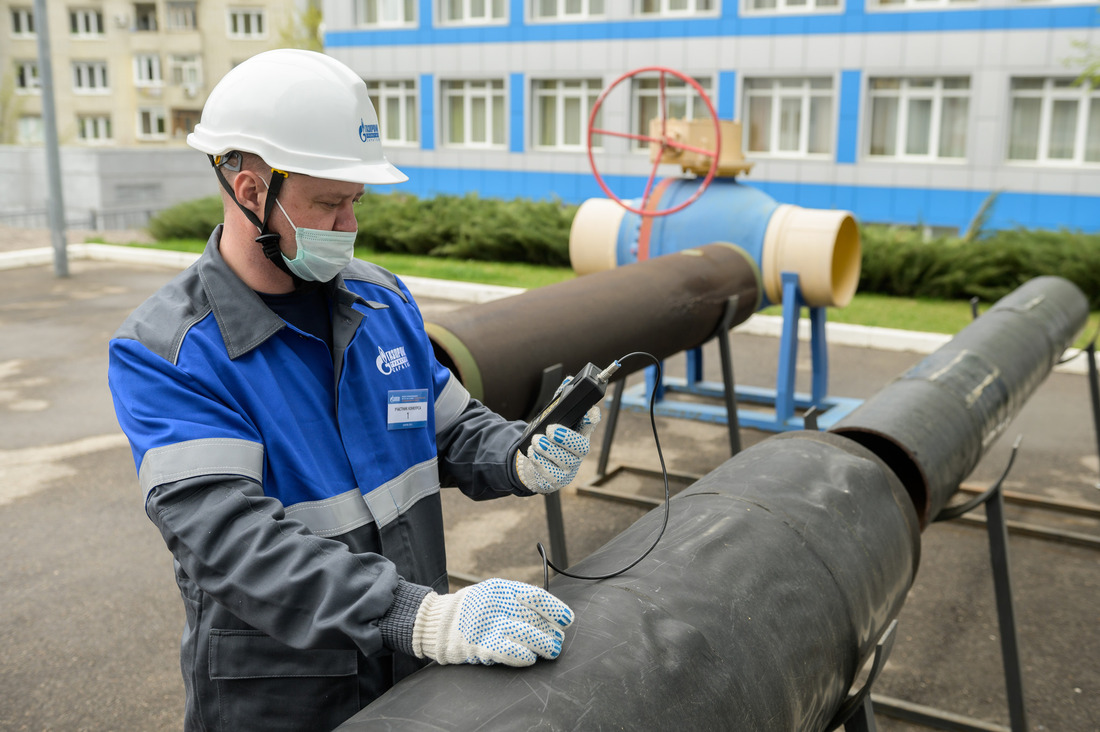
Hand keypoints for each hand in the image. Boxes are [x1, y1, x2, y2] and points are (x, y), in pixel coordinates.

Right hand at [411, 578, 573, 665]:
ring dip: (544, 645)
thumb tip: (552, 614)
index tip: (566, 620)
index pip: (536, 596)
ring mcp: (488, 626)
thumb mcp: (496, 594)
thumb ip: (520, 600)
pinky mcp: (481, 646)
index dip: (555, 609)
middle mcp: (496, 605)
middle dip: (551, 631)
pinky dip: (524, 656)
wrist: (440, 623)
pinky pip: (509, 652)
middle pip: (535, 618)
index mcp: (502, 590)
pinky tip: (530, 658)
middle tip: (557, 639)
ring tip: (551, 650)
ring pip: (527, 635)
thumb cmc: (475, 609)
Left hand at [515, 377, 600, 493]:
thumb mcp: (552, 420)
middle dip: (566, 437)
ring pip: (564, 460)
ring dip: (548, 449)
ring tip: (536, 441)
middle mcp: (577, 452)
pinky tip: (533, 453)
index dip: (592, 419)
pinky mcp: (557, 479)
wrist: (536, 466)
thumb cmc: (549, 441)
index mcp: (579, 433)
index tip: (589, 412)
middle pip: (581, 447)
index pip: (590, 424)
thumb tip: (567, 380)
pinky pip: (550, 473)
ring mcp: (568, 467)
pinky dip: (539, 461)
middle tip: (550, 430)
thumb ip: (559, 402)